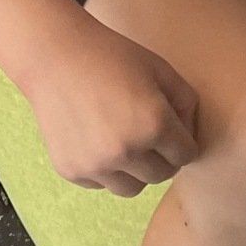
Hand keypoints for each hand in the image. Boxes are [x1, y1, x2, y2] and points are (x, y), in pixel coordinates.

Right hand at [23, 15, 200, 196]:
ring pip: (131, 188)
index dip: (184, 143)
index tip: (176, 133)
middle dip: (164, 159)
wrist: (57, 57)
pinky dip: (106, 170)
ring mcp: (95, 165)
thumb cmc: (114, 57)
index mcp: (154, 125)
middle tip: (153, 138)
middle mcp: (126, 151)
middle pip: (160, 176)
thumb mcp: (162, 71)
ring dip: (135, 171)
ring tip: (127, 143)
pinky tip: (100, 141)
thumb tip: (188, 135)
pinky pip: (101, 184)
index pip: (186, 155)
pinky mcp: (71, 171)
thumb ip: (186, 104)